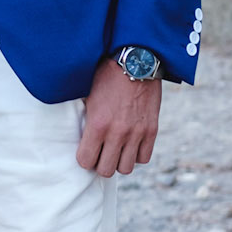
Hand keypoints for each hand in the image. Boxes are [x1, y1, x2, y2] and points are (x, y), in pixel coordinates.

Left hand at [76, 55, 160, 176]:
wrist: (137, 62)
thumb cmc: (107, 76)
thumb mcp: (88, 96)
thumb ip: (86, 119)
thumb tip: (79, 136)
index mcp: (97, 124)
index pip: (85, 161)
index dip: (84, 158)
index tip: (86, 151)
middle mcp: (117, 133)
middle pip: (106, 170)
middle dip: (100, 163)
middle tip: (100, 153)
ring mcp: (136, 133)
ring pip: (125, 168)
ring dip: (119, 161)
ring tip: (116, 150)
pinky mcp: (151, 130)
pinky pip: (143, 158)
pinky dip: (136, 154)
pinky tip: (130, 144)